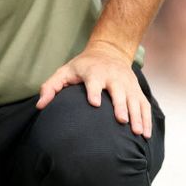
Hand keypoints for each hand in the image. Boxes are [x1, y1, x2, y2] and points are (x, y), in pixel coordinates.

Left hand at [36, 43, 151, 137]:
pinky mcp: (136, 89)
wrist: (109, 51)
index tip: (94, 104)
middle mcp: (113, 76)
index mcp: (94, 72)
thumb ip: (50, 87)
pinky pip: (144, 104)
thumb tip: (40, 106)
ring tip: (137, 133)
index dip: (94, 91)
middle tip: (121, 121)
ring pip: (134, 99)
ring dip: (137, 116)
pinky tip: (145, 134)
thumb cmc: (82, 66)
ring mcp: (127, 83)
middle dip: (120, 105)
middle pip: (118, 91)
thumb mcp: (64, 71)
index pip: (94, 81)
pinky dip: (146, 119)